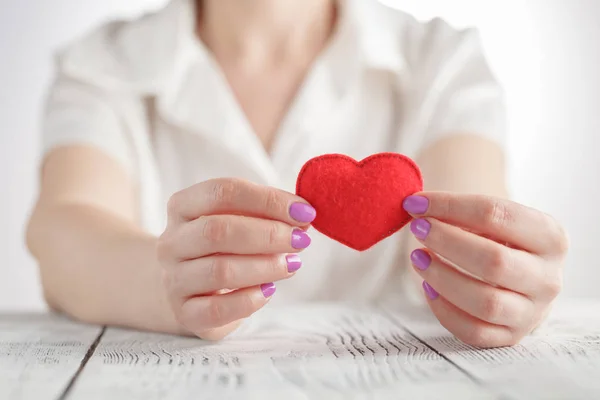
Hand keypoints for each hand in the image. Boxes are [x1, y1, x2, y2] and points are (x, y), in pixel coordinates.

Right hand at [157, 178, 315, 339]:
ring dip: (265, 267)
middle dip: (268, 234)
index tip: (304, 211)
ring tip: (292, 264)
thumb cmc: (221, 248)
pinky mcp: (184, 313)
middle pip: (218, 230)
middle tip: (300, 240)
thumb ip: (266, 214)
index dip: (268, 200)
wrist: (186, 289)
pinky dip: (250, 300)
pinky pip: (217, 309)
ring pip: (220, 271)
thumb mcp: (237, 221)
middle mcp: (172, 242)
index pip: (222, 192)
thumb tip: (303, 215)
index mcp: (182, 207)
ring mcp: (173, 279)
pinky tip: (269, 291)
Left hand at [402, 192, 568, 347]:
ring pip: (486, 302)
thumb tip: (415, 206)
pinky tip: (428, 287)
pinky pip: (474, 331)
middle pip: (494, 261)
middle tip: (418, 228)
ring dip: (443, 278)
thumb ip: (457, 210)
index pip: (498, 214)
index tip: (416, 202)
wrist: (522, 276)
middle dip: (447, 242)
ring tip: (418, 257)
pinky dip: (444, 310)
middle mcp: (548, 277)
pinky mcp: (512, 336)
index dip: (451, 206)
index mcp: (551, 237)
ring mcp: (532, 312)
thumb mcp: (490, 217)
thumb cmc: (499, 239)